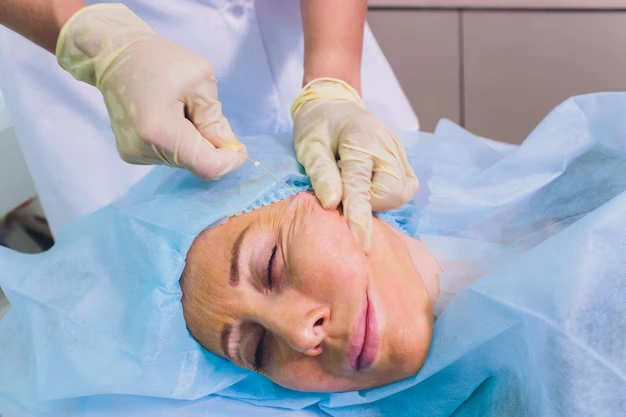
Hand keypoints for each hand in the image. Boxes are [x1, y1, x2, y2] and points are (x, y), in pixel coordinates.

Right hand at [56, 4, 245, 178]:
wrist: (114, 55)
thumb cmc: (159, 60)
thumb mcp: (200, 79)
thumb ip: (215, 118)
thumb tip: (227, 147)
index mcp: (160, 130)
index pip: (206, 166)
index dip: (228, 161)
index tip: (239, 148)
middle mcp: (143, 149)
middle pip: (195, 163)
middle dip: (211, 146)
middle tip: (204, 113)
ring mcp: (134, 154)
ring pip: (183, 161)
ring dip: (194, 142)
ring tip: (180, 110)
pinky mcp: (130, 154)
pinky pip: (168, 156)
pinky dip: (178, 142)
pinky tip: (168, 117)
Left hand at [291, 78, 418, 251]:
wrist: (334, 103)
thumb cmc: (317, 125)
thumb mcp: (309, 145)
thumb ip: (321, 173)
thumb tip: (331, 204)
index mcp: (361, 140)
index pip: (362, 185)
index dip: (360, 216)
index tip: (361, 242)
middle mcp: (388, 146)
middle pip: (392, 193)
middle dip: (368, 202)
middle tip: (344, 191)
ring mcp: (399, 152)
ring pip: (401, 193)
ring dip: (378, 199)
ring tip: (356, 183)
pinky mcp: (404, 159)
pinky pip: (405, 187)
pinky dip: (388, 193)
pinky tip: (370, 183)